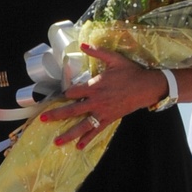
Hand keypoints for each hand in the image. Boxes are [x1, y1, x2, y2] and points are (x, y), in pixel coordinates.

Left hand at [38, 43, 160, 148]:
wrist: (147, 87)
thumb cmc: (130, 72)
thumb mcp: (114, 59)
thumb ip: (97, 52)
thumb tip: (83, 44)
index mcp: (95, 86)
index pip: (73, 91)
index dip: (65, 93)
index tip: (61, 94)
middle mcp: (96, 101)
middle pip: (72, 110)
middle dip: (56, 115)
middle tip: (44, 119)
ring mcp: (102, 112)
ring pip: (82, 125)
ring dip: (69, 134)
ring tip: (57, 141)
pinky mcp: (109, 119)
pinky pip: (96, 131)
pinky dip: (87, 139)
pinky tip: (78, 147)